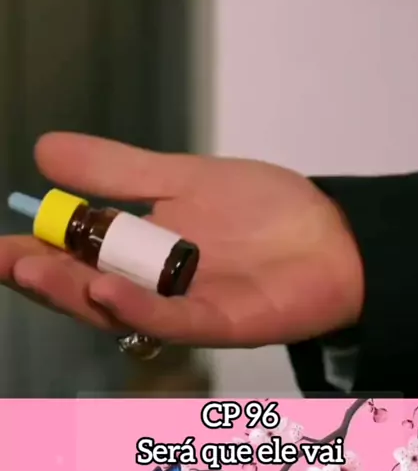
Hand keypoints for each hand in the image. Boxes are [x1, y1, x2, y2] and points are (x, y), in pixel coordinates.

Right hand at [0, 133, 363, 346]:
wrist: (332, 231)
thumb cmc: (262, 208)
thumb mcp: (181, 178)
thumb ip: (118, 172)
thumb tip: (44, 149)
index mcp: (141, 253)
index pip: (76, 257)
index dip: (37, 252)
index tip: (2, 243)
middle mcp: (154, 287)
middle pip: (87, 289)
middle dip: (44, 277)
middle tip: (9, 261)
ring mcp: (185, 308)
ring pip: (121, 309)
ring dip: (78, 293)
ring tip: (39, 272)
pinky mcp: (221, 321)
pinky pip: (173, 320)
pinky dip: (139, 308)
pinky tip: (108, 289)